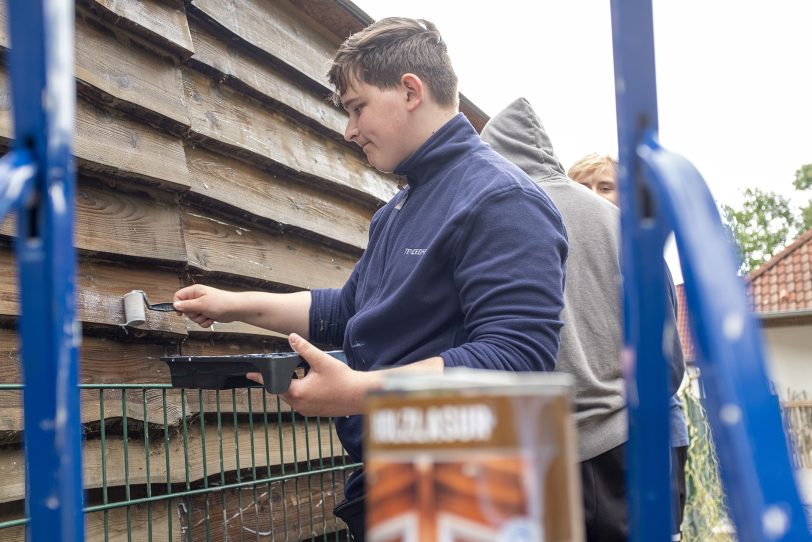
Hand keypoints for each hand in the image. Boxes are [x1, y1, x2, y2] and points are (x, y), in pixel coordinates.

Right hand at [173, 284, 238, 327]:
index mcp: (194, 291)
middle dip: (193, 314)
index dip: (177, 305)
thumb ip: (187, 305)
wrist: (235, 309)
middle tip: (201, 311)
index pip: (178, 296)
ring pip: (193, 317)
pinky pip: (200, 321)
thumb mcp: (201, 304)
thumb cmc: (221, 303)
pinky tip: (212, 318)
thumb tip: (175, 305)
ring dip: (200, 319)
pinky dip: (205, 322)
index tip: (181, 313)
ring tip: (208, 314)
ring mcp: (202, 306)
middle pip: (185, 309)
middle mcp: (197, 298)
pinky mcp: (207, 313)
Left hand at [248, 334, 375, 416]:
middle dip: (282, 379)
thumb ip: (304, 349)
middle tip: (287, 367)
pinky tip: (314, 383)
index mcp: (298, 392)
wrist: (360, 395)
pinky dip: (302, 392)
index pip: (273, 384)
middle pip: (282, 391)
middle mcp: (299, 405)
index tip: (250, 374)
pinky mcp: (314, 412)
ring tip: (304, 373)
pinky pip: (301, 401)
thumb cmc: (343, 380)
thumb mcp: (321, 360)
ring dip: (293, 385)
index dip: (261, 378)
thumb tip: (291, 338)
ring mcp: (306, 410)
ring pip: (292, 396)